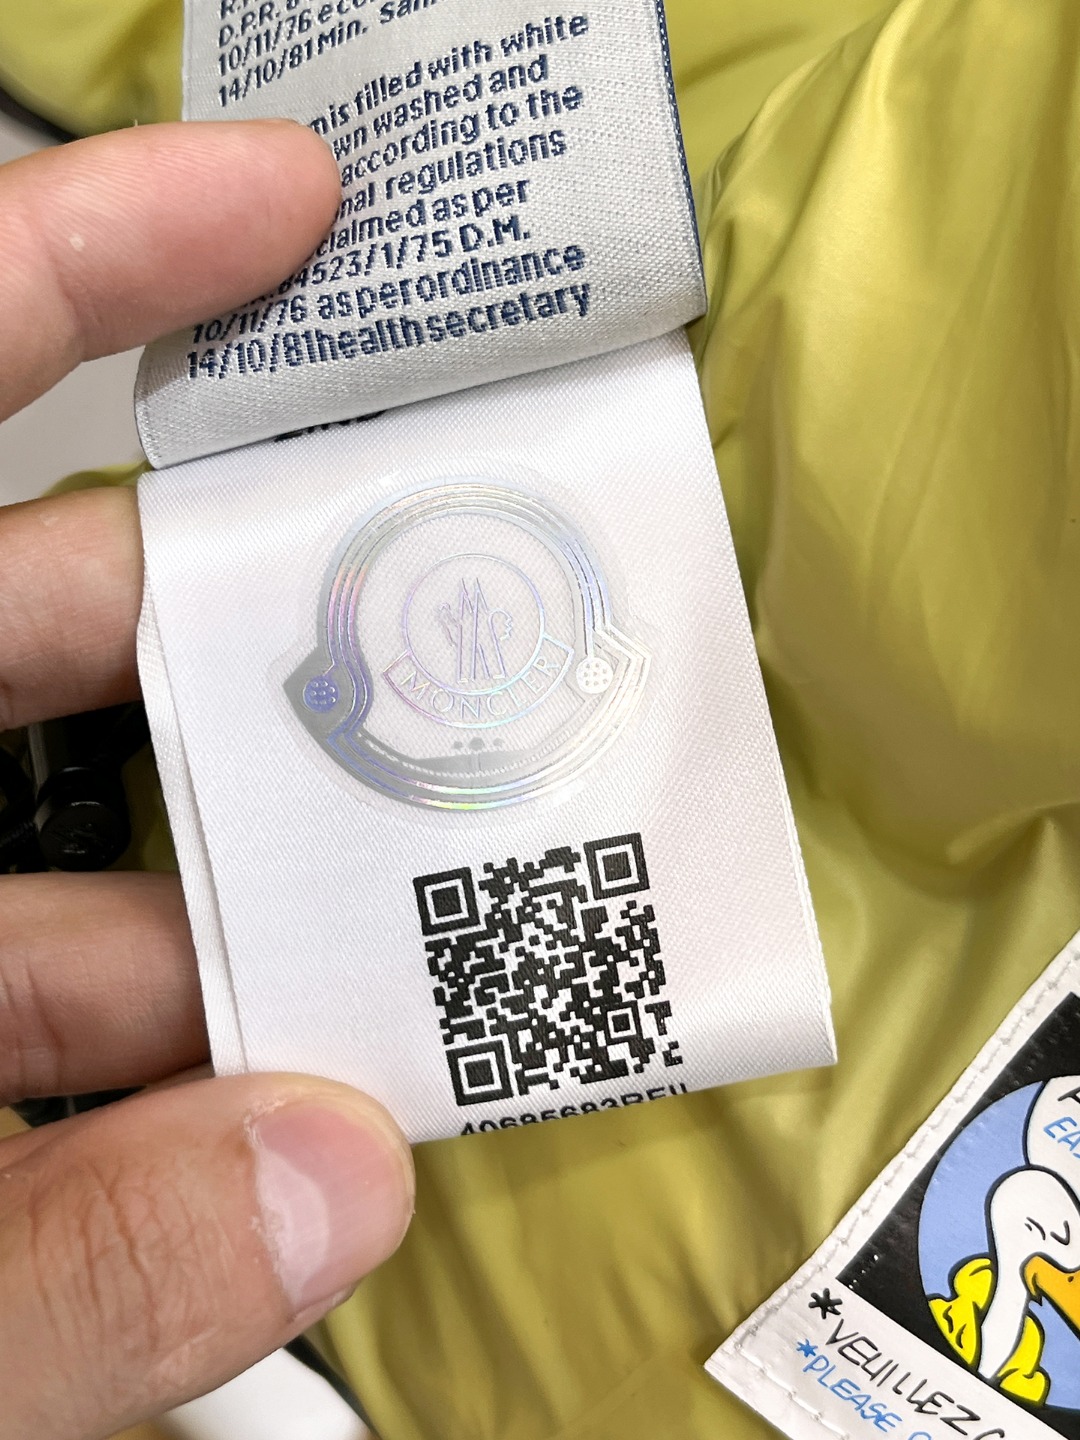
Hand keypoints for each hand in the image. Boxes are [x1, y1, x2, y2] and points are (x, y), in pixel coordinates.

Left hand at [0, 122, 413, 1438]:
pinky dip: (126, 1037)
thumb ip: (47, 1273)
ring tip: (377, 958)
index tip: (289, 204)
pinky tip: (237, 1120)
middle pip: (26, 616)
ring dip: (215, 895)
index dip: (86, 266)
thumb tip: (335, 1190)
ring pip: (40, 833)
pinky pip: (7, 988)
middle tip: (431, 672)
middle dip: (245, 643)